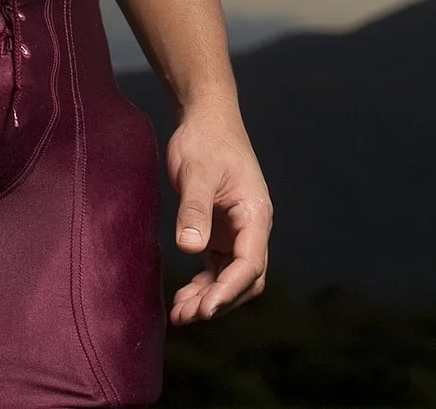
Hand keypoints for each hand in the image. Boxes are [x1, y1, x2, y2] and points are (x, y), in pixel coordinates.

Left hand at [165, 102, 271, 323]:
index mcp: (255, 214)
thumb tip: (190, 248)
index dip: (229, 289)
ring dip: (209, 298)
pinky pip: (217, 269)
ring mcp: (237, 232)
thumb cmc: (206, 140)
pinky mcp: (221, 232)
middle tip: (186, 317)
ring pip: (230, 278)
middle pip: (245, 279)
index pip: (250, 263)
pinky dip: (203, 286)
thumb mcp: (197, 173)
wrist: (206, 119)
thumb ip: (195, 210)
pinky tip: (182, 297)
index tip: (205, 309)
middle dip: (219, 301)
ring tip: (179, 315)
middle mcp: (252, 228)